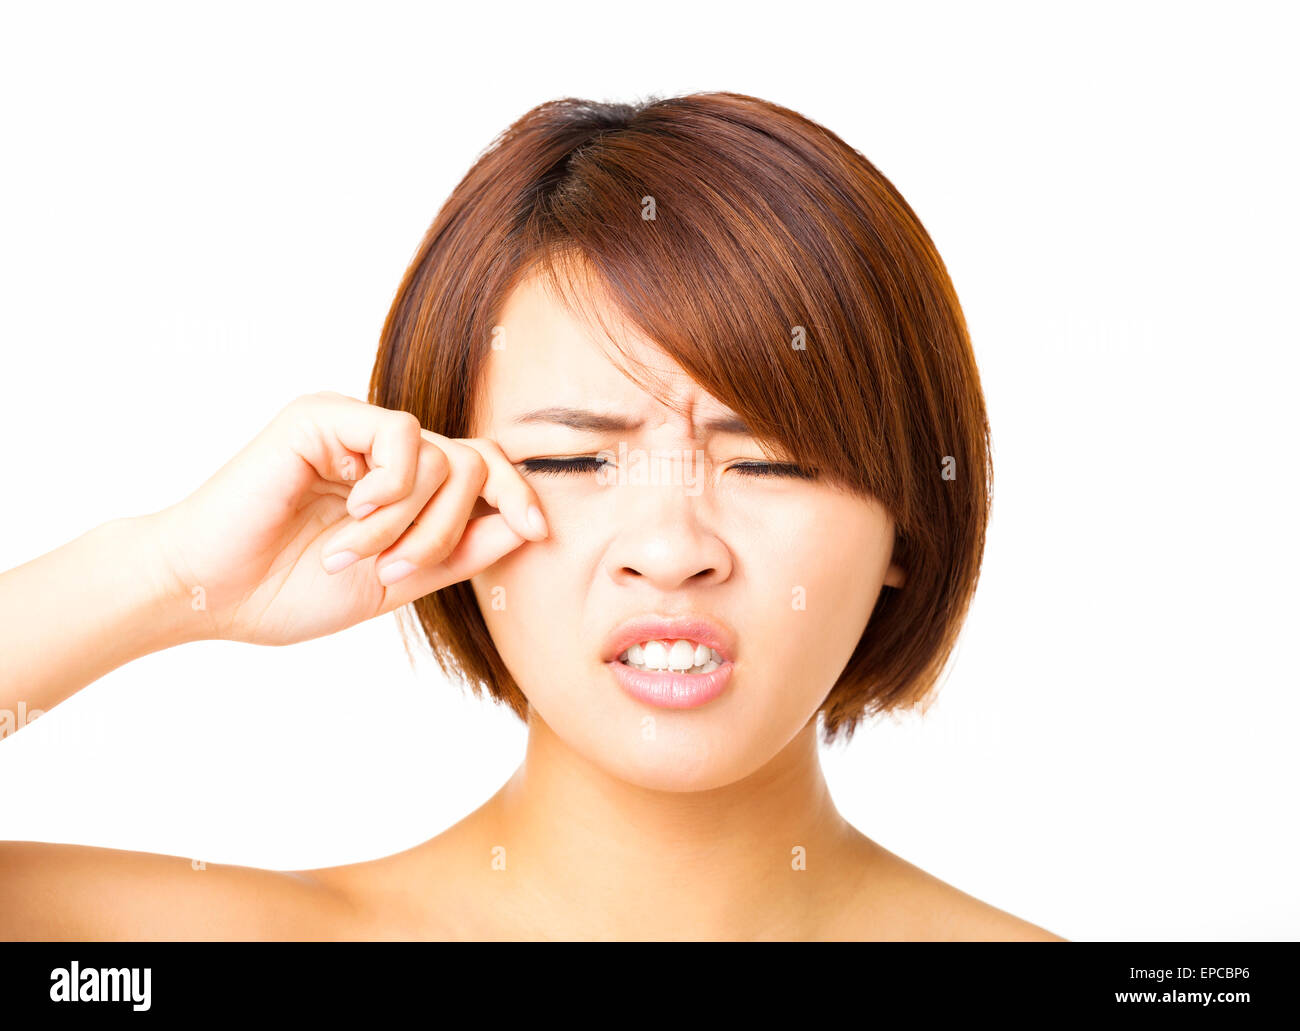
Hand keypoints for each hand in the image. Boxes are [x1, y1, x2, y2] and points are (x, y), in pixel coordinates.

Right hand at [146, 391, 545, 644]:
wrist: (213, 592)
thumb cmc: (289, 590)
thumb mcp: (398, 578)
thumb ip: (460, 552)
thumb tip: (526, 526)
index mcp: (399, 483)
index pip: (483, 469)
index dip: (519, 493)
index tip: (539, 532)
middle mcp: (381, 448)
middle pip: (472, 463)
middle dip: (450, 528)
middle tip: (400, 567)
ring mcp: (353, 427)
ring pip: (441, 457)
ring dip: (408, 522)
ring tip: (353, 553)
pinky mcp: (324, 416)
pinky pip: (401, 438)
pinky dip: (390, 488)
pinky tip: (351, 512)